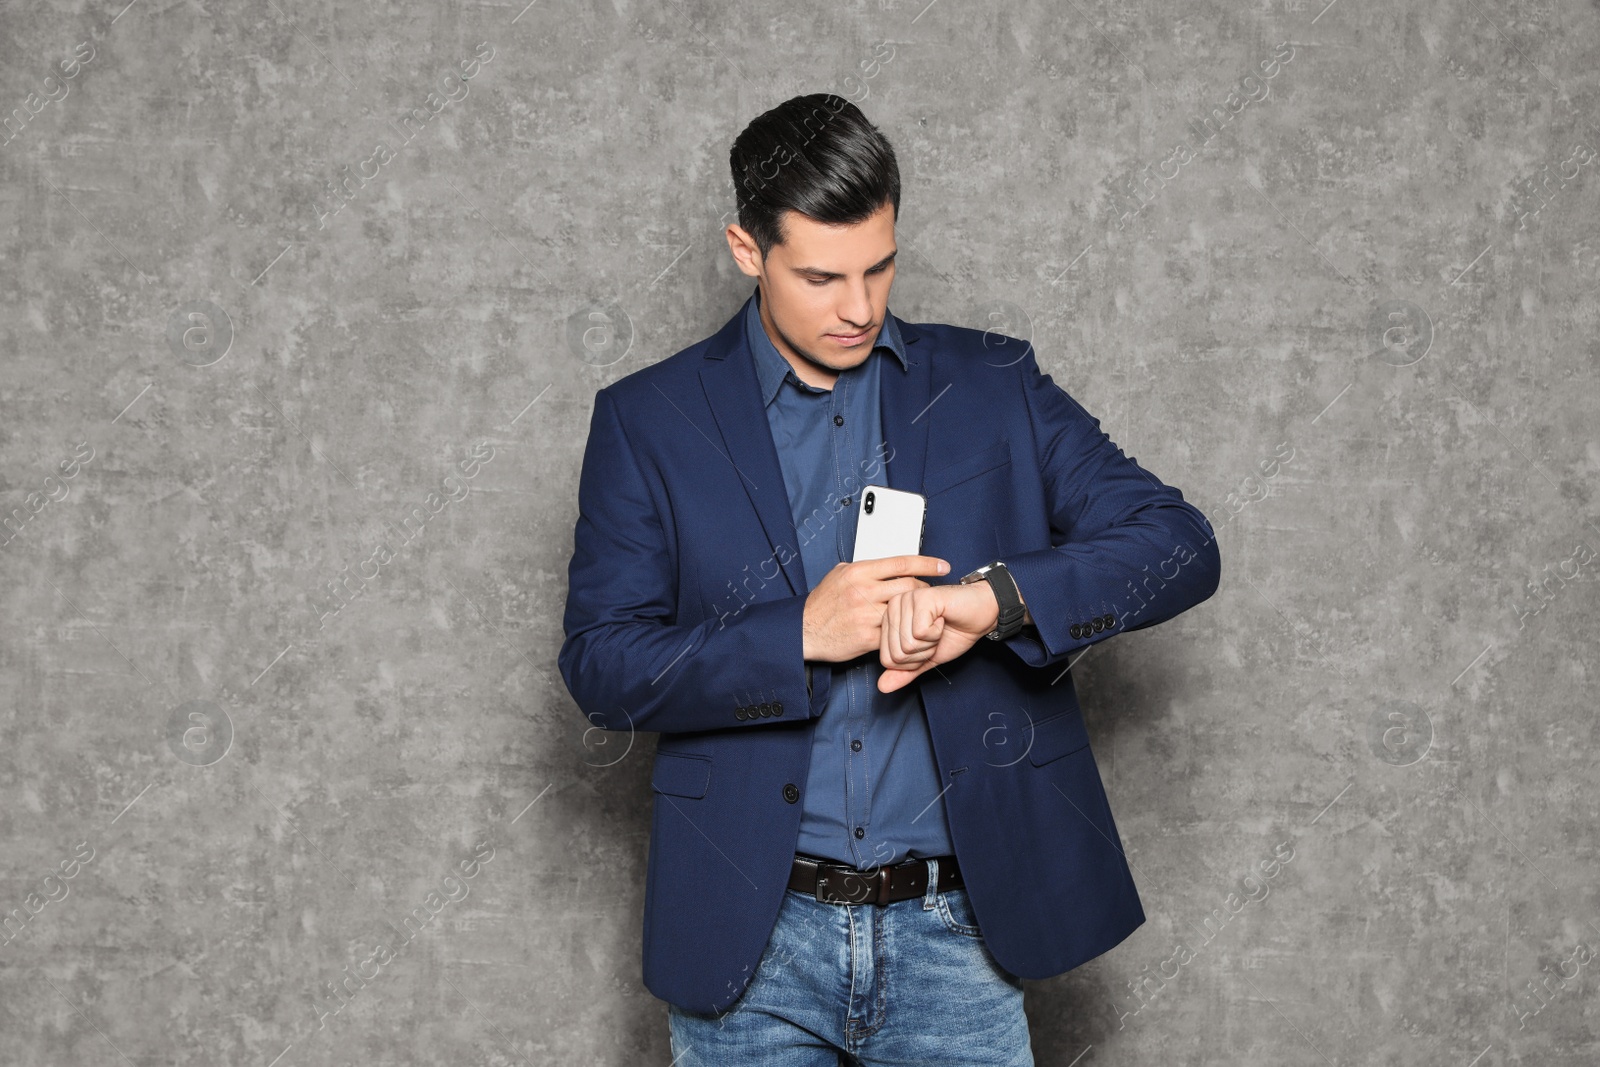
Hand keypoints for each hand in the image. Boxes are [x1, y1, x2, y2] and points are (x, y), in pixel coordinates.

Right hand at [802, 555, 950, 662]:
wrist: (805, 631)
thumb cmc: (822, 604)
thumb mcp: (839, 575)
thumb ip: (863, 569)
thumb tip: (886, 565)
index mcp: (858, 572)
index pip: (902, 563)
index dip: (927, 563)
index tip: (942, 566)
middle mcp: (863, 592)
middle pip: (909, 585)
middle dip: (925, 589)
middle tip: (930, 592)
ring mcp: (866, 615)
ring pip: (905, 610)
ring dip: (916, 612)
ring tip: (919, 612)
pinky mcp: (868, 638)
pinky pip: (895, 633)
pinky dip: (905, 631)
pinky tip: (907, 630)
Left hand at [877, 580, 1000, 692]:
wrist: (981, 615)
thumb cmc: (954, 632)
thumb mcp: (927, 659)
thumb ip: (905, 672)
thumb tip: (882, 687)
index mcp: (889, 621)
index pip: (887, 660)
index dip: (913, 661)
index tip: (927, 644)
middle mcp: (893, 607)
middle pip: (897, 654)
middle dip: (923, 653)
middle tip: (935, 636)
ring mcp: (906, 600)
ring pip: (908, 644)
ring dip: (931, 643)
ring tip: (939, 626)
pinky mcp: (921, 598)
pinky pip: (920, 633)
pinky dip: (936, 633)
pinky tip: (942, 619)